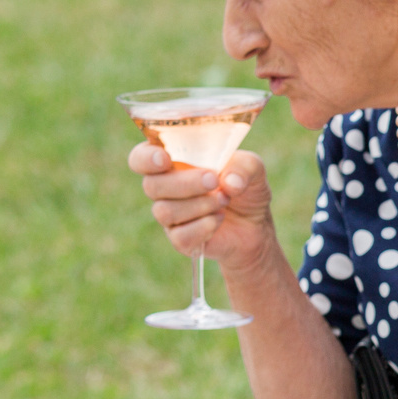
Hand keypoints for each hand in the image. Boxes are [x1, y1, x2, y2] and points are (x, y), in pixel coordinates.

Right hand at [129, 143, 279, 275]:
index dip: (146, 158)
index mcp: (173, 162)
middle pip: (151, 185)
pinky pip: (180, 236)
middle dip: (185, 183)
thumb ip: (244, 166)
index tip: (165, 159)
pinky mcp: (180, 239)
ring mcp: (170, 215)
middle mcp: (164, 188)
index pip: (141, 158)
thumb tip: (230, 181)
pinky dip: (204, 226)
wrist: (256, 225)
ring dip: (200, 204)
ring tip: (225, 199)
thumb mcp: (253, 168)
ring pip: (164, 211)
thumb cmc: (245, 187)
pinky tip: (219, 219)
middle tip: (214, 181)